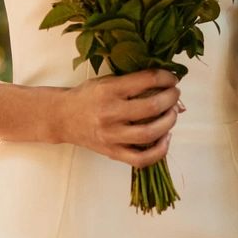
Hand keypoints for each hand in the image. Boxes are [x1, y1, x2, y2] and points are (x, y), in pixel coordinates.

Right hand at [47, 70, 182, 167]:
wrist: (62, 118)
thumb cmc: (87, 96)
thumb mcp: (107, 81)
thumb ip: (135, 83)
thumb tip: (170, 87)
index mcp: (109, 90)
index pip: (146, 80)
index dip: (166, 78)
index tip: (172, 78)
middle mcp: (110, 113)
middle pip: (151, 106)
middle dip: (171, 98)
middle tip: (174, 95)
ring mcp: (111, 135)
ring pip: (149, 133)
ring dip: (169, 121)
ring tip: (173, 113)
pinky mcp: (112, 152)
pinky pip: (140, 158)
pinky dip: (159, 150)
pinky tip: (166, 138)